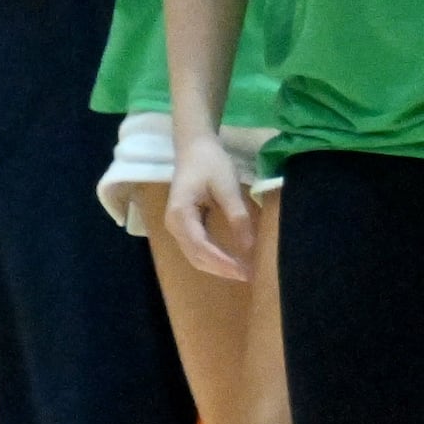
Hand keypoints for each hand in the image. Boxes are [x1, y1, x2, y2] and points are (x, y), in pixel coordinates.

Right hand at [164, 130, 257, 281]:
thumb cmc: (210, 163)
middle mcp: (174, 224)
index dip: (222, 262)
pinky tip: (231, 261)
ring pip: (195, 256)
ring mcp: (177, 226)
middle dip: (222, 269)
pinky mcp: (185, 226)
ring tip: (242, 272)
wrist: (194, 147)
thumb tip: (249, 247)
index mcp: (180, 213)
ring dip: (218, 266)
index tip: (244, 271)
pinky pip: (197, 248)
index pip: (201, 246)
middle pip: (196, 256)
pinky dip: (213, 258)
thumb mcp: (227, 187)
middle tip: (249, 276)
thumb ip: (237, 216)